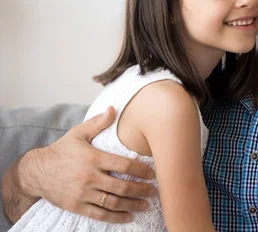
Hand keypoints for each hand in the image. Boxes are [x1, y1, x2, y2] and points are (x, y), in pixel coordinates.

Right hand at [23, 107, 155, 222]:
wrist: (36, 171)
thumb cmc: (61, 151)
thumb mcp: (78, 133)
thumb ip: (98, 123)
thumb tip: (113, 108)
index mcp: (94, 158)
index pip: (124, 165)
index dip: (141, 170)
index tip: (153, 173)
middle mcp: (90, 177)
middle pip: (122, 186)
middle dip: (141, 189)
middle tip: (153, 190)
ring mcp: (83, 193)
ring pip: (113, 202)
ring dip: (133, 204)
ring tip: (145, 204)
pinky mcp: (76, 206)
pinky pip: (99, 214)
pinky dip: (116, 217)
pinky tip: (128, 217)